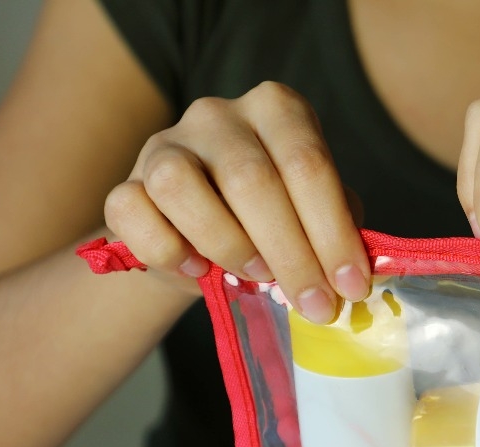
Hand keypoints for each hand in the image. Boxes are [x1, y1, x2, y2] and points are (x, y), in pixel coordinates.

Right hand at [104, 81, 368, 323]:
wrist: (201, 239)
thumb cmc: (272, 222)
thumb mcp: (314, 215)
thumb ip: (336, 228)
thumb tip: (353, 272)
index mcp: (278, 111)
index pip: (308, 164)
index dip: (333, 231)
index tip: (350, 286)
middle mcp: (219, 115)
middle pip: (251, 178)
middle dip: (291, 253)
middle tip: (314, 303)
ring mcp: (166, 143)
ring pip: (180, 184)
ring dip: (227, 242)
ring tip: (257, 276)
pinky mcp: (125, 181)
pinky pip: (131, 210)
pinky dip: (166, 249)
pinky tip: (197, 270)